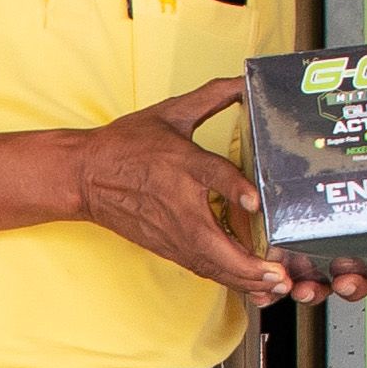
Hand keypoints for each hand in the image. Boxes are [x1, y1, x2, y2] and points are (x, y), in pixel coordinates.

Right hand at [65, 79, 289, 300]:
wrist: (86, 176)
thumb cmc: (126, 145)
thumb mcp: (170, 112)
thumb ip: (212, 96)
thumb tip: (244, 80)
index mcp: (181, 164)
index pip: (212, 176)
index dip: (235, 189)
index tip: (256, 201)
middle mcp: (179, 205)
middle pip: (215, 243)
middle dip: (249, 265)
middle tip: (280, 273)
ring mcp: (173, 232)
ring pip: (211, 265)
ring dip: (244, 280)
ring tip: (276, 287)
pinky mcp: (170, 246)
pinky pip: (204, 269)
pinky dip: (230, 281)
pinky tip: (253, 287)